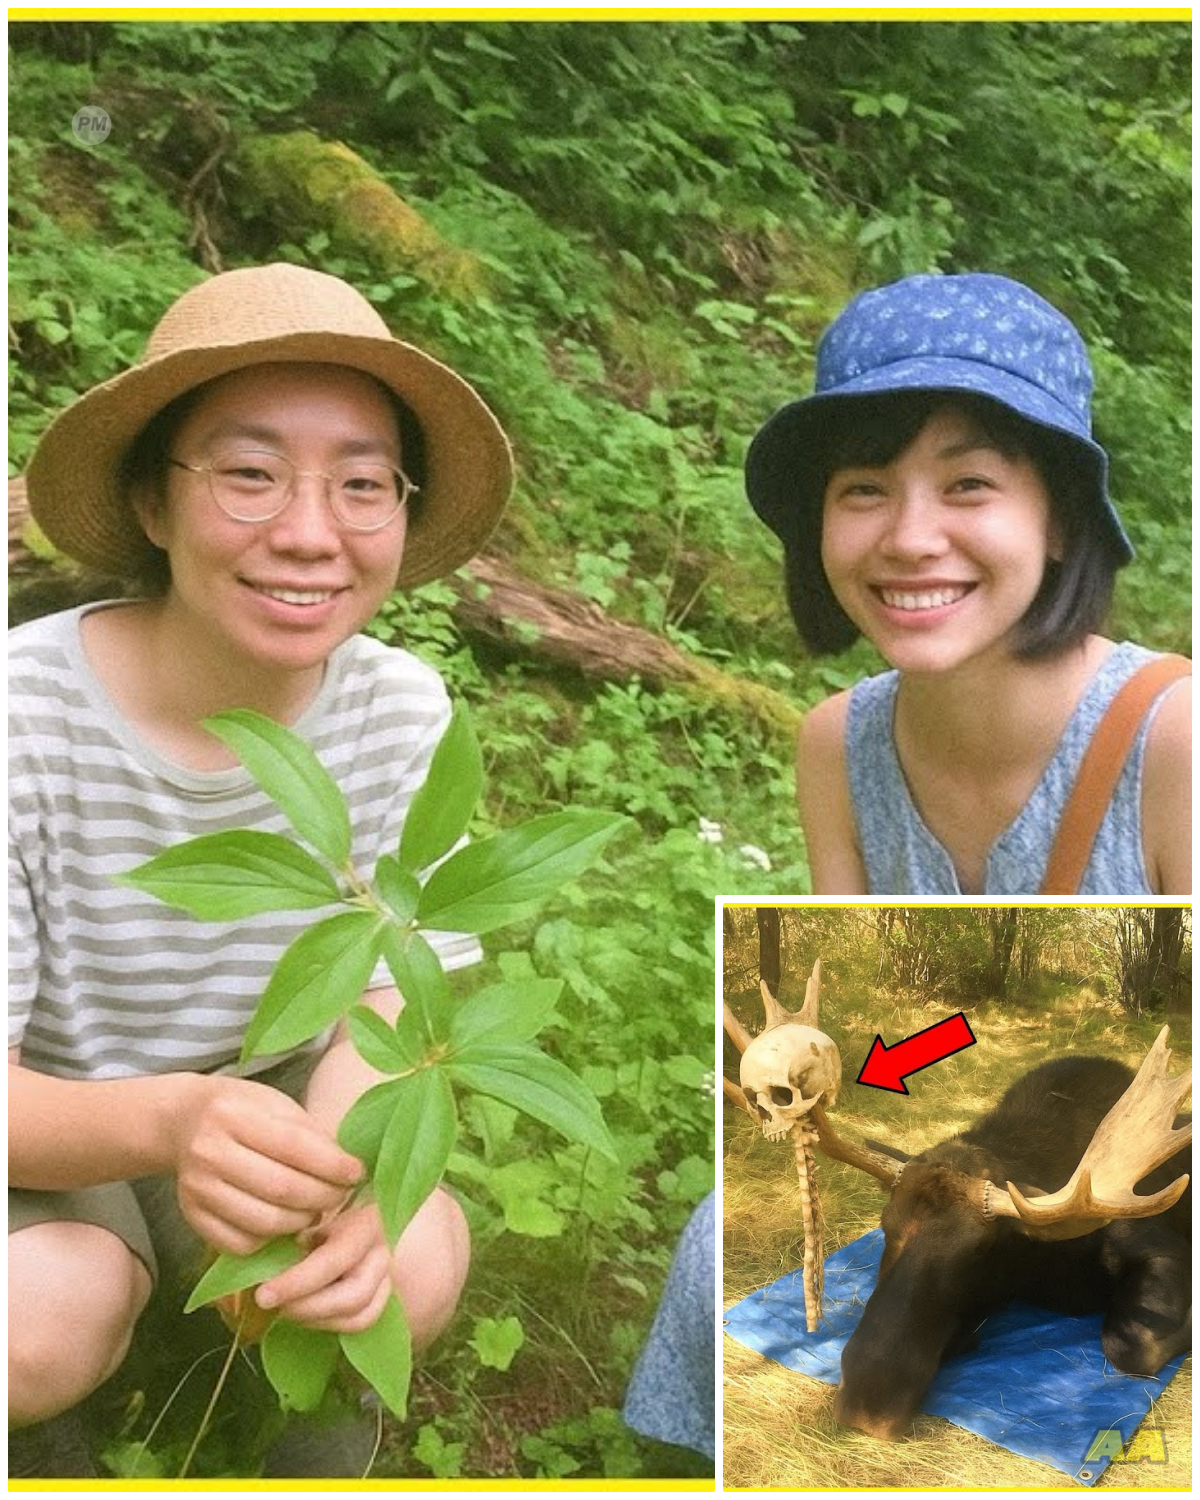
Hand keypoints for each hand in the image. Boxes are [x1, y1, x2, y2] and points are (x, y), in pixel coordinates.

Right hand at [170, 1074, 363, 1255]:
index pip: (294, 1146)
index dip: (332, 1165)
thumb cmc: (243, 1110)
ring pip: (264, 1222)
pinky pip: (241, 1244)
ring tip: (315, 1209)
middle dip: (323, 1197)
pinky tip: (284, 1222)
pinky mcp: (191, 1217)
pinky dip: (271, 1240)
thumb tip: (347, 1170)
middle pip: (281, 1189)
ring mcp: (197, 1188)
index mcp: (233, 1115)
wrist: (184, 1121)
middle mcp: (209, 1152)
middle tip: (340, 1195)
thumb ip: (309, 1135)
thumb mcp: (275, 1105)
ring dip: (301, 1222)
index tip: (357, 1172)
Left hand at [254, 1202, 392, 1333]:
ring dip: (316, 1319)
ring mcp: (389, 1277)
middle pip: (354, 1295)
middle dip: (307, 1307)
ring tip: (284, 1307)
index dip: (297, 1282)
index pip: (334, 1260)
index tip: (263, 1295)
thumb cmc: (323, 1211)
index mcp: (367, 1224)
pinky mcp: (384, 1296)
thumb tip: (268, 1266)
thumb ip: (296, 1236)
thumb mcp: (310, 1214)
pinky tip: (304, 1312)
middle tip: (270, 1304)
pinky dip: (328, 1323)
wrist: (355, 1210)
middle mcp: (384, 1252)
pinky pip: (360, 1322)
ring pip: (359, 1316)